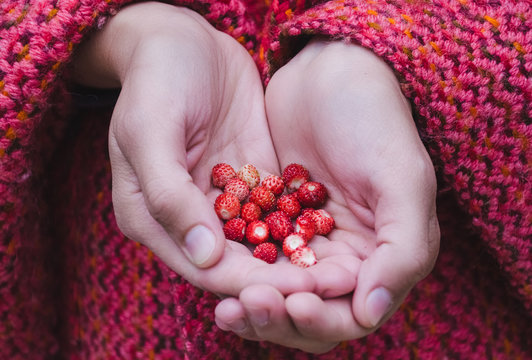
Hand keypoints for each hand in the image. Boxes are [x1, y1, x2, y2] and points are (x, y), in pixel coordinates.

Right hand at [71, 3, 314, 295]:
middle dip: (284, 280)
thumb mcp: (150, 132)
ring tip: (343, 274)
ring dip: (300, 262)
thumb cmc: (157, 81)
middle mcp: (189, 219)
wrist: (184, 41)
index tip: (296, 294)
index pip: (204, 268)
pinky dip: (304, 228)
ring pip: (262, 245)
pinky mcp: (251, 181)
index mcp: (153, 219)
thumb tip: (204, 258)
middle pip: (237, 265)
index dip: (250, 285)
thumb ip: (170, 196)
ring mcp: (222, 201)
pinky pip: (278, 211)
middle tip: (332, 289)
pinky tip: (338, 238)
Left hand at [215, 39, 439, 350]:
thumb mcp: (402, 180)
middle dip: (276, 316)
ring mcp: (307, 238)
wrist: (330, 70)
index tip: (290, 301)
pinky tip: (212, 265)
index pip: (350, 314)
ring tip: (222, 303)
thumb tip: (371, 314)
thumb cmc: (374, 120)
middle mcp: (346, 255)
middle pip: (308, 310)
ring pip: (277, 290)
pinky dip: (236, 267)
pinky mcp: (276, 218)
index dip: (319, 318)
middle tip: (241, 307)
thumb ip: (402, 249)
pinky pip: (253, 255)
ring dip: (251, 300)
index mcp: (382, 256)